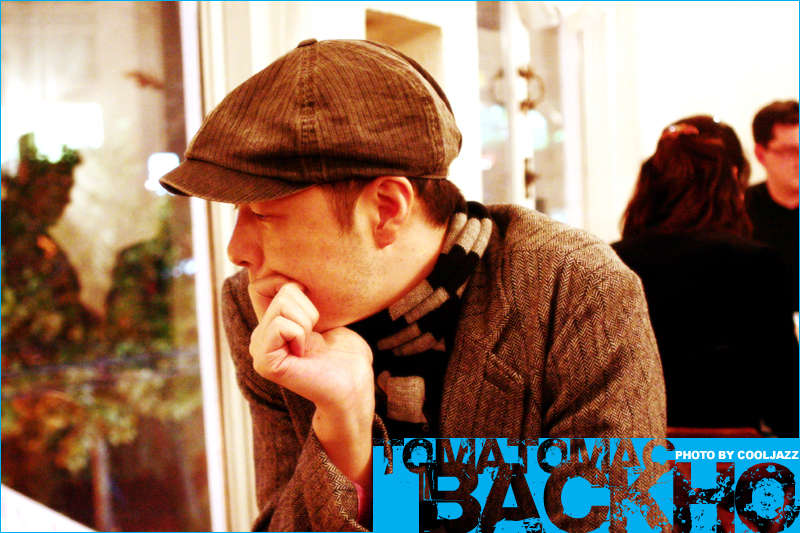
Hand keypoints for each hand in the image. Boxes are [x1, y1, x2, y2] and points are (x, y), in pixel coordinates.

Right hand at [248, 276, 374, 487]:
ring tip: (310, 345)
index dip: (287, 284)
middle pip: (280, 292)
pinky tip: (305, 353)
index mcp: (270, 326)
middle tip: (315, 336)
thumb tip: (287, 278)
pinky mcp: (264, 363)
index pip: (261, 284)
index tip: (310, 308)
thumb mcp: (322, 315)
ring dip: (307, 322)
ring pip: (282, 305)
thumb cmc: (344, 353)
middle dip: (309, 309)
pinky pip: (281, 325)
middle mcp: (259, 337)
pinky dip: (301, 334)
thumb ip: (300, 298)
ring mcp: (258, 351)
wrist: (353, 384)